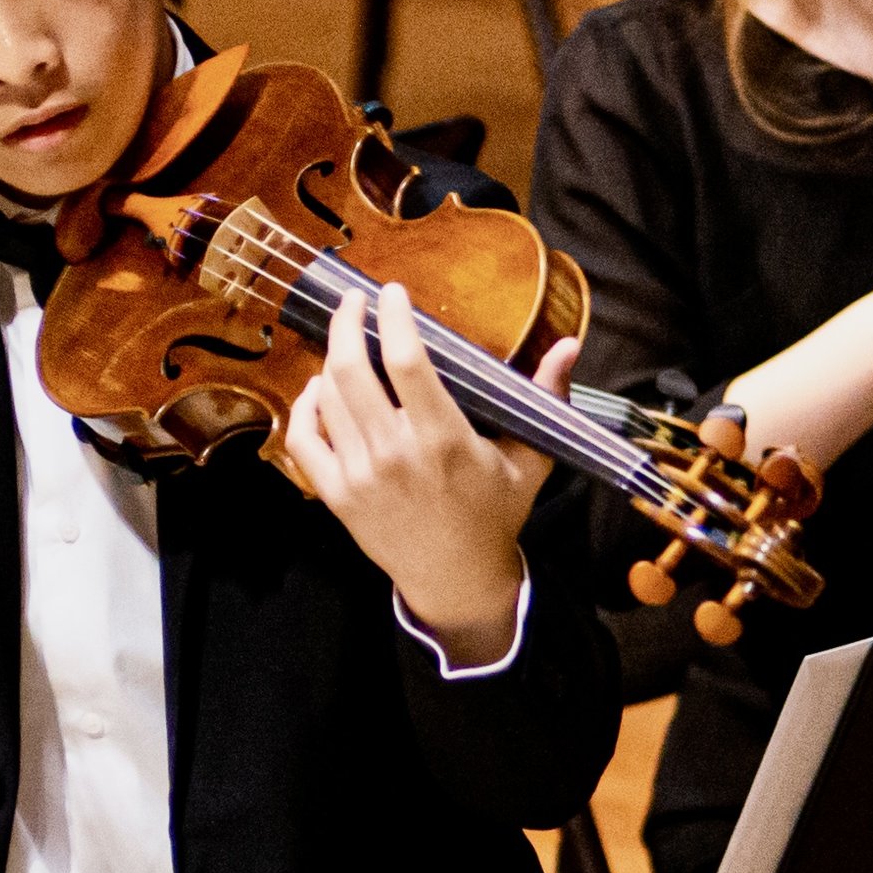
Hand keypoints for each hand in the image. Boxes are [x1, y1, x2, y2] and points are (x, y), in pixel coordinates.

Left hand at [285, 280, 573, 664]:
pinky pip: (303, 440)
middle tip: (355, 300)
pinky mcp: (336, 496)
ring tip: (346, 342)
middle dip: (347, 322)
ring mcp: (359, 476)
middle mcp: (395, 454)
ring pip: (326, 398)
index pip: (405, 361)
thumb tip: (570, 344)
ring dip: (330, 359)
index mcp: (443, 439)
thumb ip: (546, 397)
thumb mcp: (531, 458)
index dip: (393, 317)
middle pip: (351, 370)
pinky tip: (319, 390)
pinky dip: (305, 407)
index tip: (393, 292)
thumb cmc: (496, 513)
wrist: (457, 579)